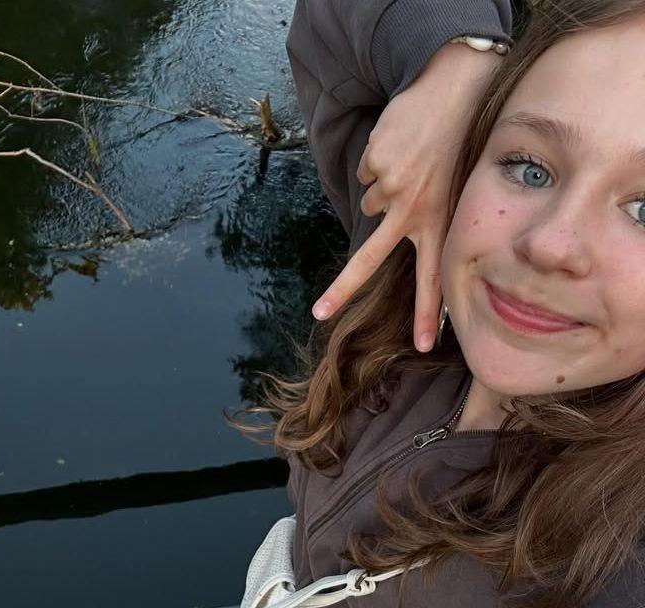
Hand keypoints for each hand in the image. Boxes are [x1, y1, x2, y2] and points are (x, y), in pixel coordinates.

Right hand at [311, 43, 501, 351]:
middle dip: (341, 290)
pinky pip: (366, 172)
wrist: (454, 88)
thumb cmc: (459, 142)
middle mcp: (414, 212)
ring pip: (370, 203)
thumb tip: (380, 234)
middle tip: (320, 314)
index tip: (423, 346)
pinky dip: (377, 162)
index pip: (434, 278)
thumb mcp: (459, 189)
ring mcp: (393, 188)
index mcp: (440, 223)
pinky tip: (400, 146)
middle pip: (370, 260)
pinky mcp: (377, 164)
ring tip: (410, 163)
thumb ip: (431, 219)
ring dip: (382, 188)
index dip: (429, 314)